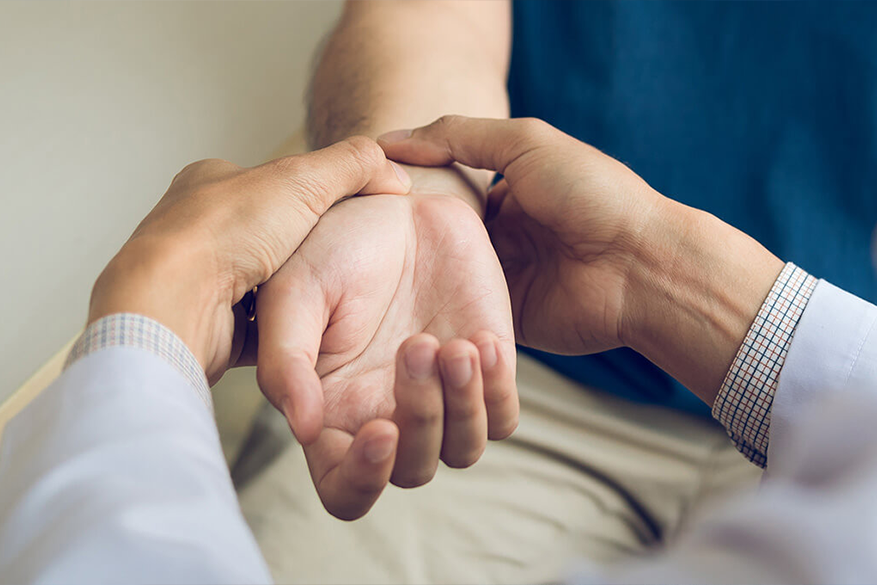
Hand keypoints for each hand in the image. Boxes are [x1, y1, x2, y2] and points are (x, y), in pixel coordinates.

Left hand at [89, 136, 410, 383]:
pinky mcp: (210, 325)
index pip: (272, 184)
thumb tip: (392, 171)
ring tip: (322, 296)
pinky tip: (299, 327)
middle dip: (303, 252)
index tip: (341, 213)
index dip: (311, 196)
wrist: (176, 303)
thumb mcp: (302, 179)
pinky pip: (259, 327)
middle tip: (334, 261)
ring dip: (292, 292)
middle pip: (272, 239)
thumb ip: (352, 166)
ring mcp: (203, 279)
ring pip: (266, 285)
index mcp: (211, 184)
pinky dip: (281, 329)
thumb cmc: (222, 235)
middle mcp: (201, 231)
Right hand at [255, 187, 517, 519]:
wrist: (398, 204)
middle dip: (421, 417)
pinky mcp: (487, 370)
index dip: (362, 480)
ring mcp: (442, 395)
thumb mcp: (295, 292)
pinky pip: (503, 415)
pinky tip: (481, 339)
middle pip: (413, 470)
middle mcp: (388, 413)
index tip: (380, 431)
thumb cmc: (334, 244)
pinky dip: (497, 390)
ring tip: (456, 343)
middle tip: (418, 345)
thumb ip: (287, 361)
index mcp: (333, 410)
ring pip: (463, 449)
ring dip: (462, 405)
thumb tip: (303, 428)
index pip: (345, 487)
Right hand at [380, 116, 783, 402]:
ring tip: (369, 279)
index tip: (363, 199)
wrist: (642, 266)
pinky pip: (462, 316)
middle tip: (357, 244)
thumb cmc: (591, 195)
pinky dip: (439, 312)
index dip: (407, 196)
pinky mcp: (506, 321)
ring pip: (445, 280)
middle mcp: (501, 239)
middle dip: (405, 243)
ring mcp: (503, 282)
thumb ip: (460, 136)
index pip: (443, 195)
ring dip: (417, 280)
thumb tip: (392, 140)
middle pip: (439, 241)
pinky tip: (399, 310)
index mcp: (506, 195)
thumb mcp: (525, 144)